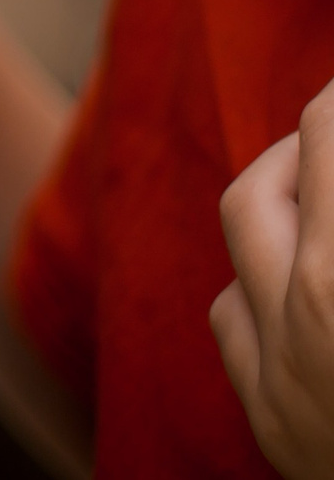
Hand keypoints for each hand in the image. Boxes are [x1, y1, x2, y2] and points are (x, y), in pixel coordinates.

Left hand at [214, 83, 333, 476]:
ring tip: (327, 179)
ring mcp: (280, 374)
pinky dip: (260, 280)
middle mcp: (310, 318)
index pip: (331, 134)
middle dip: (317, 135)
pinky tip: (304, 270)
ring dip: (280, 193)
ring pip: (240, 239)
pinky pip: (234, 318)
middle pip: (271, 181)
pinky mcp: (272, 424)